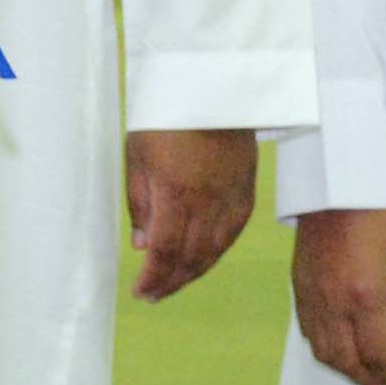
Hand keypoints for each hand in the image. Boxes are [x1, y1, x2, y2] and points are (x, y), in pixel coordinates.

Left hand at [127, 129, 261, 301]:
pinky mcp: (247, 191)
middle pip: (191, 257)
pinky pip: (233, 234)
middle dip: (170, 282)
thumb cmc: (165, 117)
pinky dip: (217, 252)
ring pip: (215, 250)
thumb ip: (140, 204)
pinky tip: (204, 259)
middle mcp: (206, 202)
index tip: (140, 293)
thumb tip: (142, 244)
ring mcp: (230, 198)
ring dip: (193, 273)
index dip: (152, 278)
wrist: (211, 88)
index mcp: (175, 193)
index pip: (164, 251)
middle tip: (154, 296)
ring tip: (175, 283)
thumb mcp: (138, 157)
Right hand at [291, 208, 385, 384]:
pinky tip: (344, 350)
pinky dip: (327, 352)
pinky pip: (309, 334)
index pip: (378, 355)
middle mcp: (333, 302)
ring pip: (325, 353)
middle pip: (349, 362)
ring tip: (372, 375)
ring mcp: (311, 296)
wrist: (336, 181)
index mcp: (364, 294)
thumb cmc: (380, 212)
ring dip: (349, 372)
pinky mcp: (298, 288)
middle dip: (373, 382)